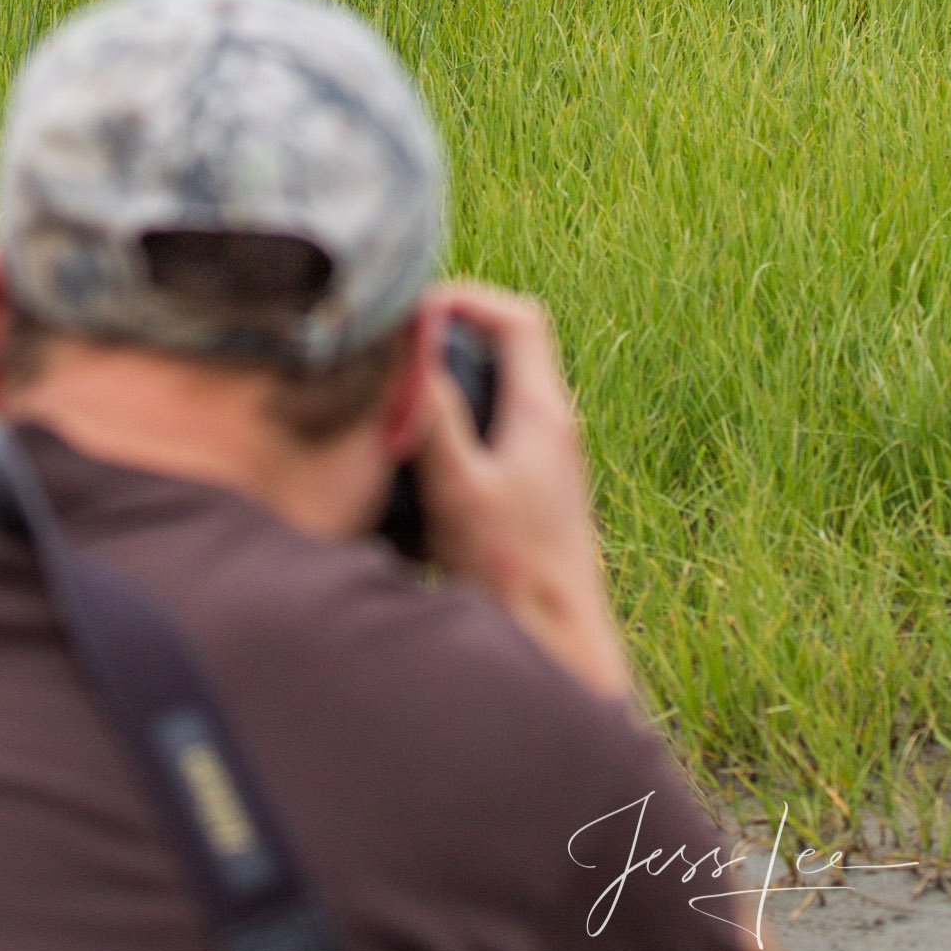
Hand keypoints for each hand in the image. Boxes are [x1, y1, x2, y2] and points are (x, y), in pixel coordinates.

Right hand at [413, 283, 632, 702]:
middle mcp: (551, 427)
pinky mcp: (528, 495)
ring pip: (492, 394)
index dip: (466, 300)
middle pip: (502, 350)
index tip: (413, 310)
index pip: (518, 318)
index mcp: (543, 412)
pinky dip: (449, 432)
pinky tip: (408, 466)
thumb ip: (434, 418)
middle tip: (393, 350)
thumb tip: (409, 346)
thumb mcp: (460, 490)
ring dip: (445, 388)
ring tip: (391, 401)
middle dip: (446, 339)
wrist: (559, 650)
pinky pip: (487, 436)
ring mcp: (543, 462)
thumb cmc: (513, 576)